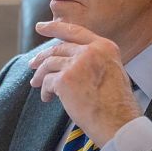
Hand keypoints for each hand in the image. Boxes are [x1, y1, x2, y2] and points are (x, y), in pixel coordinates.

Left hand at [28, 20, 141, 145]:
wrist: (119, 123)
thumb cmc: (117, 105)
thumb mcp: (112, 71)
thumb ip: (93, 60)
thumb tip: (68, 59)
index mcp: (105, 47)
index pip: (75, 31)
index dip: (54, 28)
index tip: (40, 27)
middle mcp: (90, 51)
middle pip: (58, 49)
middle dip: (42, 57)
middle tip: (32, 65)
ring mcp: (76, 64)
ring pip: (49, 64)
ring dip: (40, 76)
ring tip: (36, 84)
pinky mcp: (65, 80)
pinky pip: (47, 82)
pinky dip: (45, 91)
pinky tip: (48, 98)